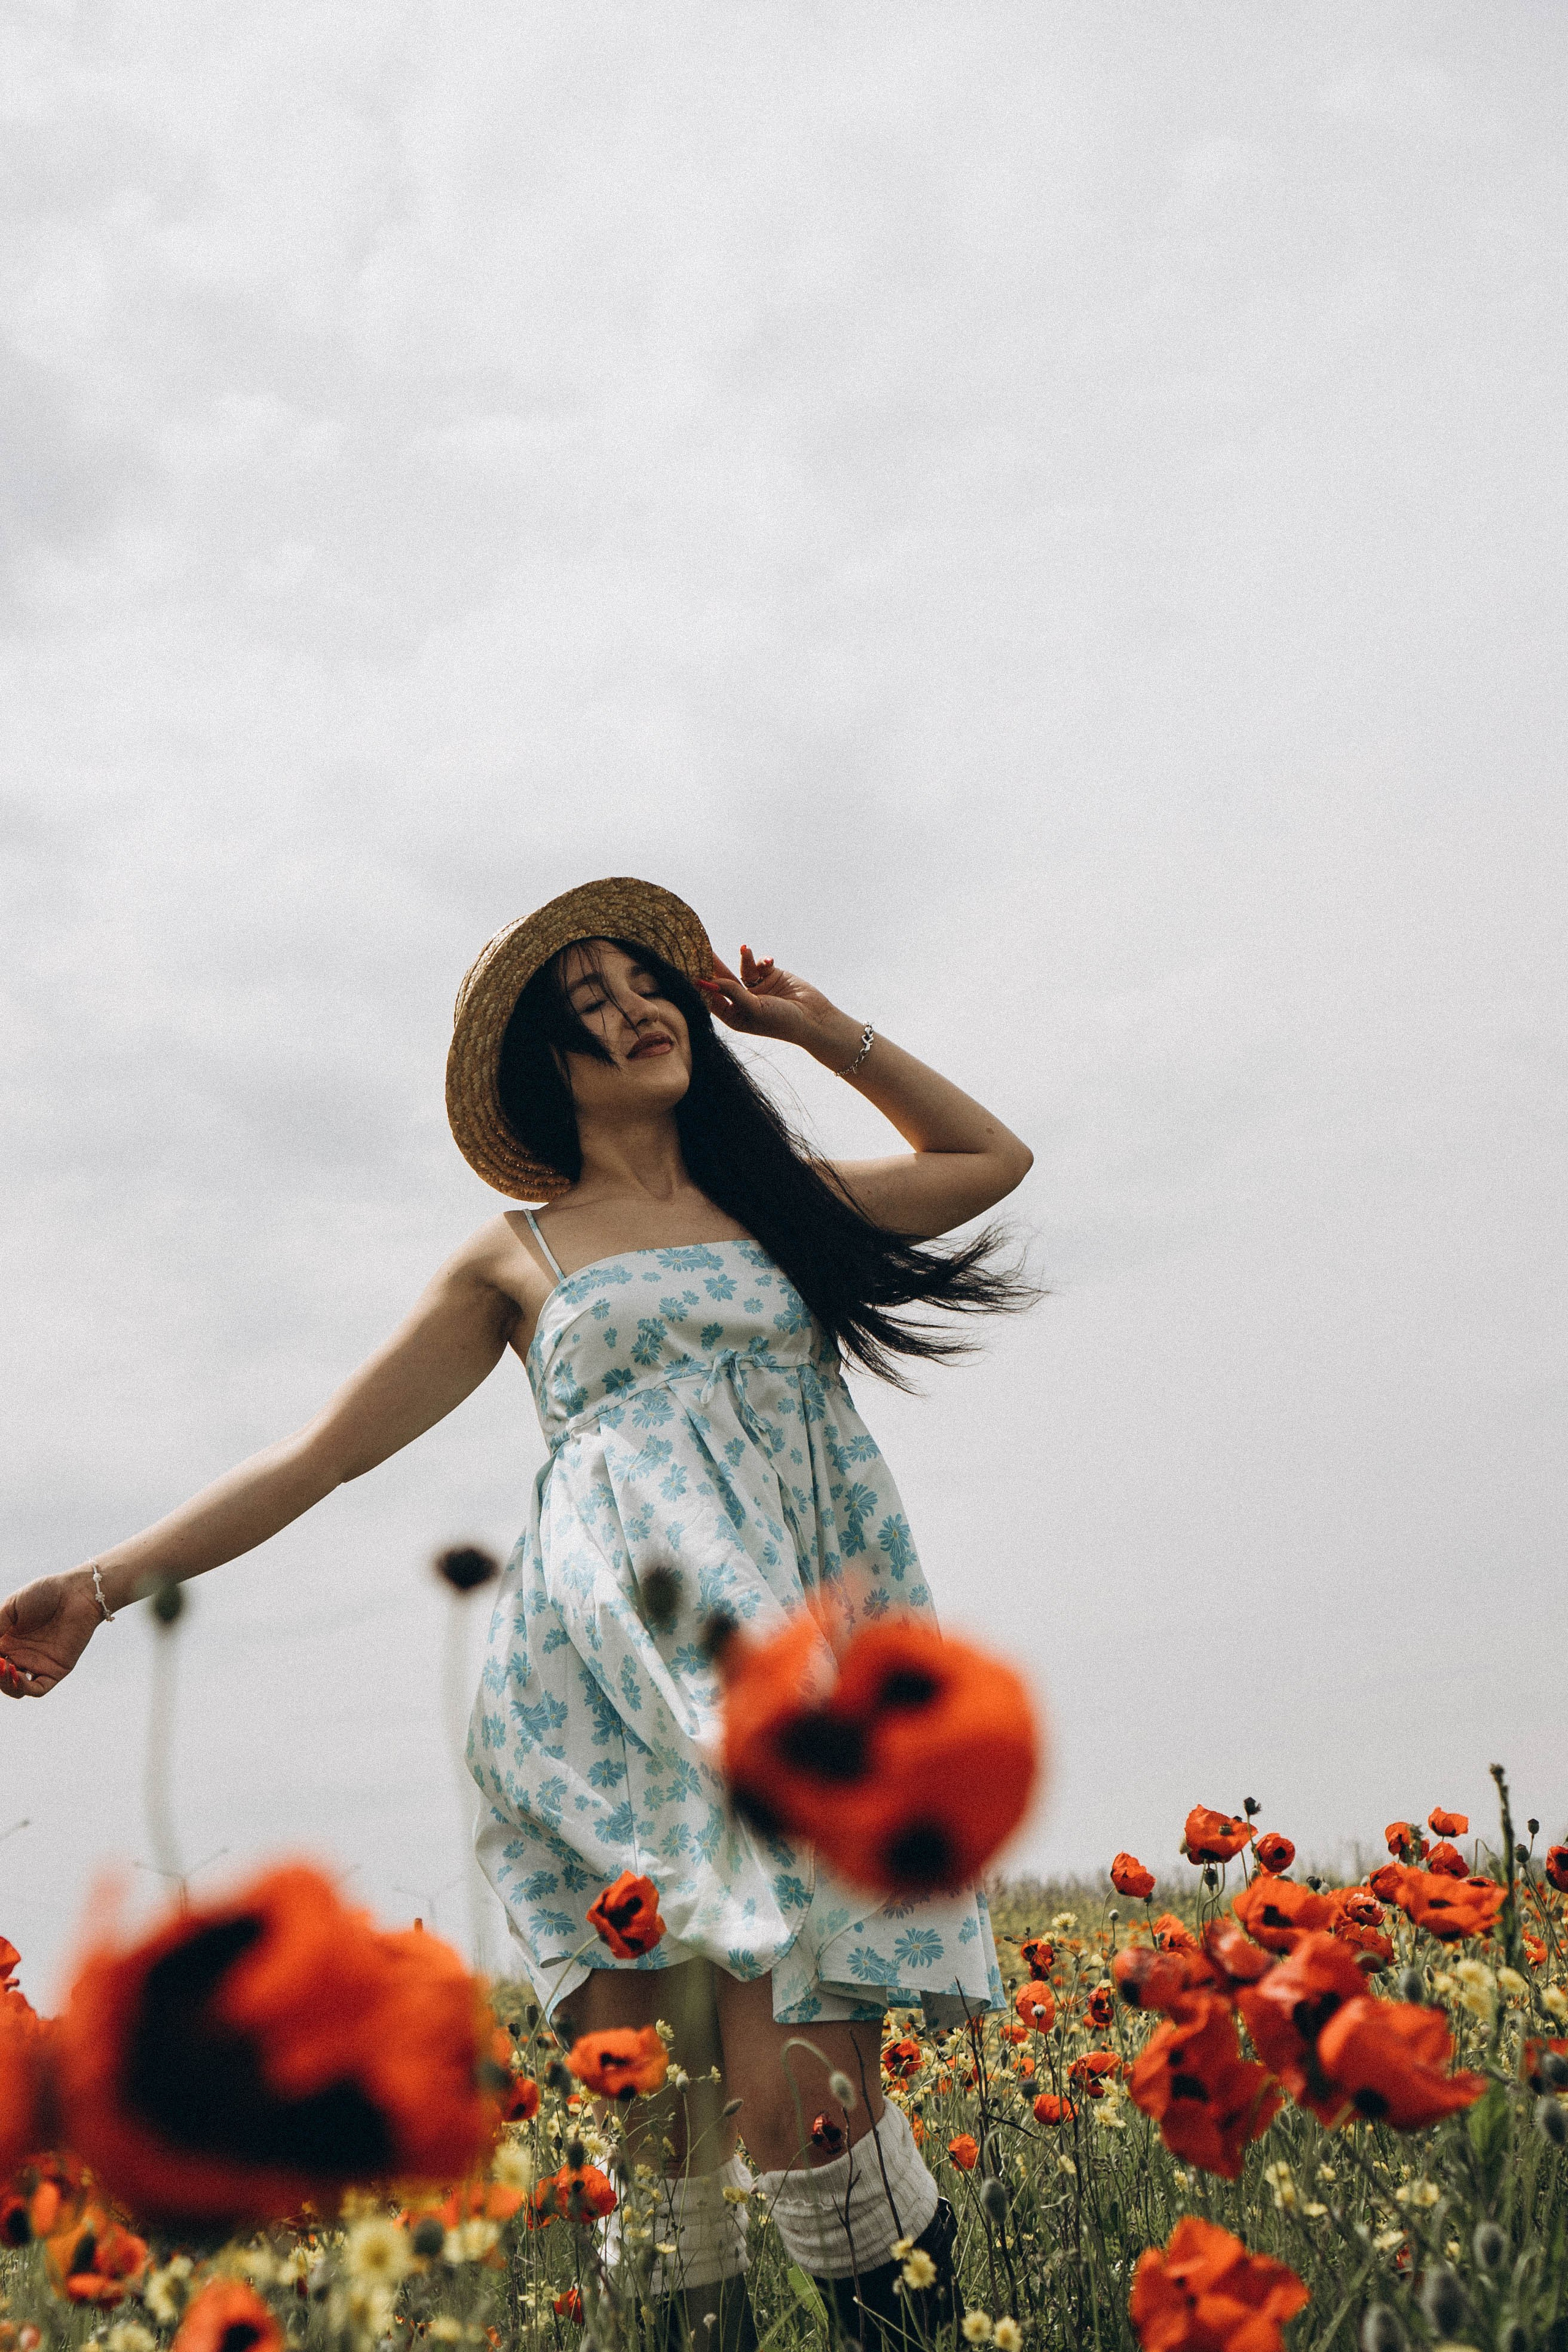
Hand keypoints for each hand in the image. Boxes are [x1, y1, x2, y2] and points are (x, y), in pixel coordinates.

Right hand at [0, 1572, 102, 1697]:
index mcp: (6, 1640)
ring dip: (4, 1683)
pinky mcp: (55, 1670)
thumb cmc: (45, 1592)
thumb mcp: (11, 1607)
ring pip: (14, 1688)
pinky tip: (17, 1674)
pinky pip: (38, 1689)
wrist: (78, 1592)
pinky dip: (23, 1688)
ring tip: (4, 1667)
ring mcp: (36, 1664)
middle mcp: (19, 1655)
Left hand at [696, 947, 843, 1050]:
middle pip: (722, 980)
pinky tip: (769, 962)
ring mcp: (757, 989)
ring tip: (745, 949)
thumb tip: (707, 980)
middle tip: (702, 948)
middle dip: (714, 965)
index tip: (690, 967)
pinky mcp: (771, 976)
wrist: (814, 1018)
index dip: (702, 982)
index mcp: (734, 1016)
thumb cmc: (782, 1021)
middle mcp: (743, 1002)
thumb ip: (732, 992)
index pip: (712, 997)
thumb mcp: (753, 1009)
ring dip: (744, 960)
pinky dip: (761, 960)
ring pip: (741, 969)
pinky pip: (759, 964)